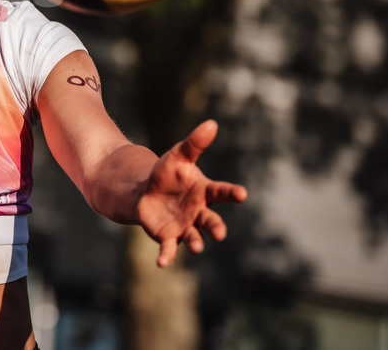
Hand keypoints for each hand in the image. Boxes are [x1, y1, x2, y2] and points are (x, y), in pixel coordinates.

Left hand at [136, 120, 247, 267]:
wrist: (146, 191)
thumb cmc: (167, 174)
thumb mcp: (178, 156)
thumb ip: (194, 143)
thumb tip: (212, 123)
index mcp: (204, 192)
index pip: (221, 192)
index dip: (231, 193)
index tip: (242, 193)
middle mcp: (198, 212)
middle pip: (211, 220)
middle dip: (216, 227)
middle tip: (220, 233)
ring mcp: (185, 226)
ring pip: (194, 237)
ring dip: (196, 242)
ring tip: (197, 246)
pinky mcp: (169, 237)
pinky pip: (169, 248)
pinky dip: (167, 256)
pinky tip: (162, 264)